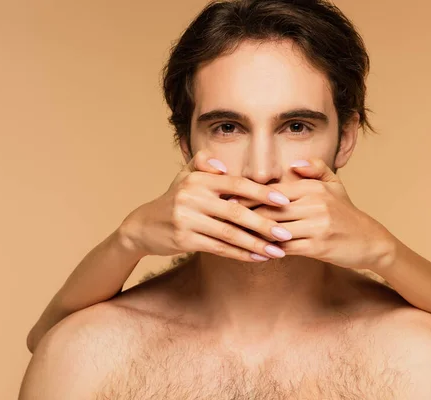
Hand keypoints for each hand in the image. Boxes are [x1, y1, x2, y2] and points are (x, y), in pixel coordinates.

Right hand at [116, 150, 291, 261]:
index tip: (284, 200)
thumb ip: (205, 164)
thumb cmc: (175, 199)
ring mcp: (187, 219)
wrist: (144, 225)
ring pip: (229, 234)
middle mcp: (192, 197)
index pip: (236, 184)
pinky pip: (219, 248)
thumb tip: (225, 167)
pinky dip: (240, 254)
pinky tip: (258, 258)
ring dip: (256, 244)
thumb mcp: (186, 176)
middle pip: (236, 212)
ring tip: (278, 252)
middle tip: (286, 233)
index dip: (262, 192)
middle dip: (264, 224)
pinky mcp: (185, 240)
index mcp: (199, 179)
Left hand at [231, 159, 396, 271]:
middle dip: (243, 216)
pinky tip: (255, 252)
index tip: (226, 200)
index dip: (247, 196)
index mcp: (313, 188)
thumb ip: (315, 169)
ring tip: (231, 236)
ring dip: (252, 235)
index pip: (272, 191)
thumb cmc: (346, 213)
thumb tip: (293, 164)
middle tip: (220, 219)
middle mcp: (314, 204)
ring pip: (274, 230)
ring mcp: (316, 226)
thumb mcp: (335, 185)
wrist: (370, 240)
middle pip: (269, 210)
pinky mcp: (318, 246)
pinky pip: (286, 248)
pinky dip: (269, 250)